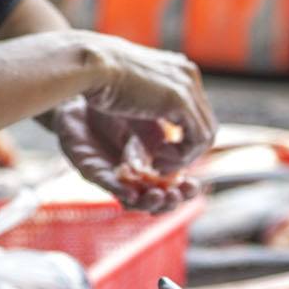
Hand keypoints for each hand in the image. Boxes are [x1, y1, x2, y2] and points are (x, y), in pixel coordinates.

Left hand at [55, 102, 202, 213]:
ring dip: (150, 202)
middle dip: (173, 200)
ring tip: (162, 196)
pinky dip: (119, 190)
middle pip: (157, 198)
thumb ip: (176, 128)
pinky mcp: (90, 166)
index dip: (186, 190)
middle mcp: (133, 172)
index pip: (173, 185)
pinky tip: (131, 194)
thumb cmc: (122, 98)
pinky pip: (106, 183)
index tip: (196, 184)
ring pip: (134, 199)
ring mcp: (112, 171)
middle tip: (184, 193)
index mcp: (153, 162)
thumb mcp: (157, 113)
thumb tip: (201, 136)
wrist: (88, 85)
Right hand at [77, 36, 213, 157]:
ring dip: (184, 157)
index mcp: (177, 69)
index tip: (157, 152)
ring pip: (206, 134)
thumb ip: (148, 112)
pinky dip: (182, 156)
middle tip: (159, 163)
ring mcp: (188, 86)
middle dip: (186, 150)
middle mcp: (188, 74)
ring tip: (157, 164)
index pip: (196, 110)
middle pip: (205, 122)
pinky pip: (198, 139)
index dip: (182, 137)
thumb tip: (158, 138)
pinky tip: (157, 159)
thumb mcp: (130, 95)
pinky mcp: (181, 101)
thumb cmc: (98, 78)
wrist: (90, 66)